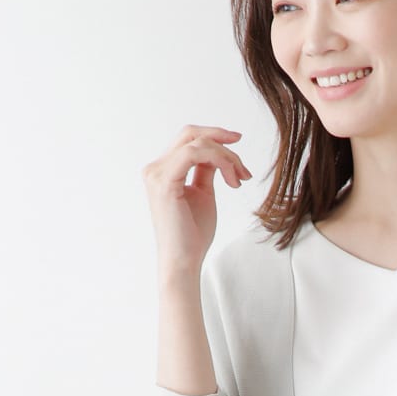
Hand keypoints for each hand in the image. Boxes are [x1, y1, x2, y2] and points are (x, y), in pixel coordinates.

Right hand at [141, 125, 252, 276]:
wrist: (184, 261)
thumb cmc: (193, 234)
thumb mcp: (203, 193)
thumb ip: (205, 171)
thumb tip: (217, 154)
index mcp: (163, 171)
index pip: (187, 140)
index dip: (213, 136)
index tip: (237, 143)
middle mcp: (155, 168)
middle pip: (190, 134)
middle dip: (220, 138)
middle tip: (241, 148)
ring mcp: (157, 173)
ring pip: (196, 143)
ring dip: (225, 156)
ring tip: (240, 177)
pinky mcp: (165, 182)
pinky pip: (195, 155)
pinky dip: (219, 160)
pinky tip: (232, 179)